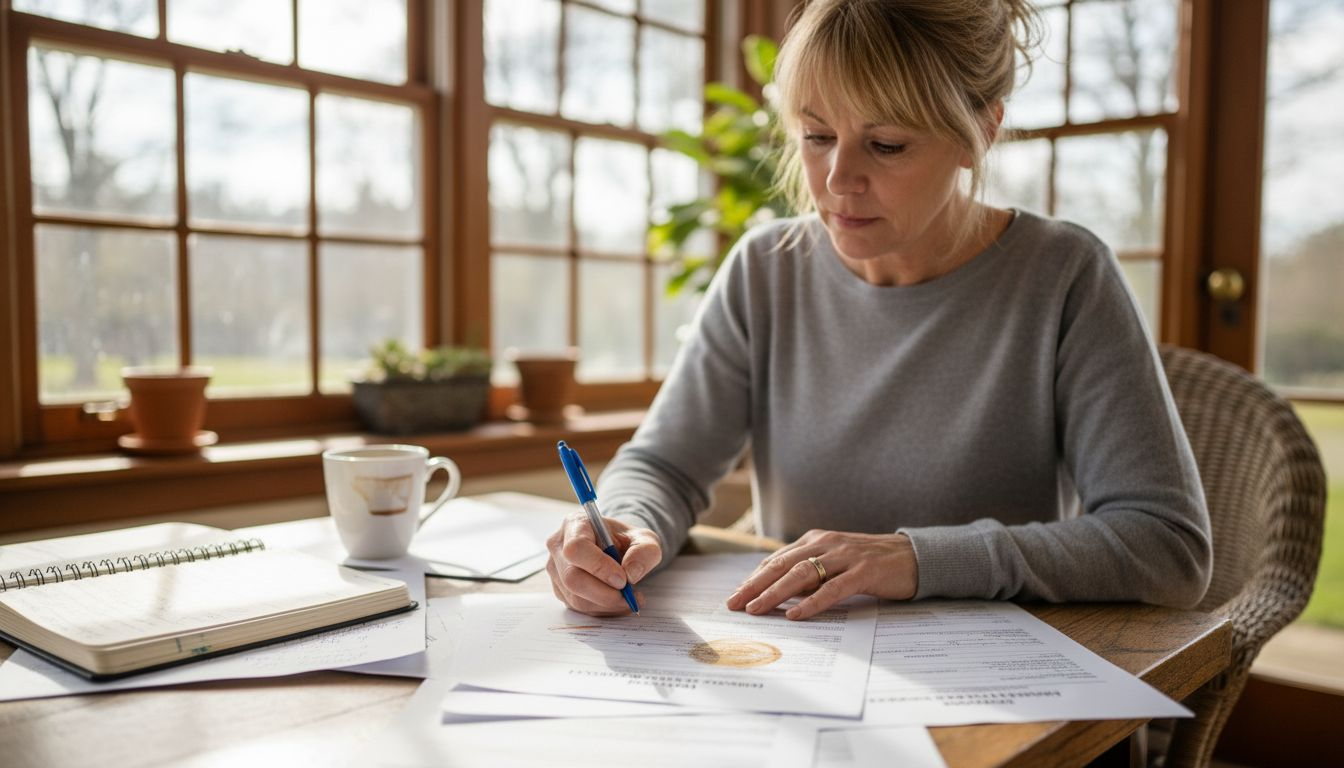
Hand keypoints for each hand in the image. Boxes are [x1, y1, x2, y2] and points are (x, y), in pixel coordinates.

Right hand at [545, 513, 661, 615]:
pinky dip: (602, 610)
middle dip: (605, 593)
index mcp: (575, 524)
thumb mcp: (645, 539)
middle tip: (629, 596)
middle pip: (572, 577)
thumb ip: (644, 552)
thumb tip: (631, 574)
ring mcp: (556, 570)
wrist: (617, 548)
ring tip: (630, 599)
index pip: (577, 547)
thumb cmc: (626, 541)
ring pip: (575, 597)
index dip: (598, 566)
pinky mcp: (560, 590)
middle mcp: (558, 546)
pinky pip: (578, 607)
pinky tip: (618, 603)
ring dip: (607, 605)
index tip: (623, 579)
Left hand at [726, 530, 917, 620]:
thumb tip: (780, 594)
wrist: (914, 556)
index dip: (754, 578)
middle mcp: (826, 544)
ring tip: (756, 609)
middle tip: (734, 604)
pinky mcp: (864, 572)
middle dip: (755, 585)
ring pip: (802, 575)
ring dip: (775, 593)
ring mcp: (845, 556)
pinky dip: (811, 603)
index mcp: (816, 540)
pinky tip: (795, 615)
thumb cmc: (871, 564)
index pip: (777, 560)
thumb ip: (810, 574)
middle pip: (782, 565)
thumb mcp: (835, 563)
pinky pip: (833, 588)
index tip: (736, 595)